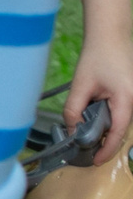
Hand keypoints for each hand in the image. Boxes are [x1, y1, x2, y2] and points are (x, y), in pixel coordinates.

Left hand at [64, 37, 132, 165]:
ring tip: (86, 135)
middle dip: (104, 141)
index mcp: (126, 99)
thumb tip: (71, 130)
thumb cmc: (98, 56)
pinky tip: (93, 119)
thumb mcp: (81, 85)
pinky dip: (108, 119)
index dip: (107, 149)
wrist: (109, 37)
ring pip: (120, 122)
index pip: (119, 132)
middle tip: (86, 151)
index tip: (96, 161)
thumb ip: (74, 109)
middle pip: (120, 129)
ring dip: (105, 129)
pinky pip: (120, 113)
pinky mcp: (130, 95)